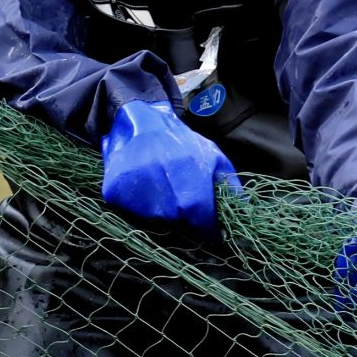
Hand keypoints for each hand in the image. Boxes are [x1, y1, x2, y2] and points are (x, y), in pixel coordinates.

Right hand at [100, 100, 239, 230]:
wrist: (141, 120)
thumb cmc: (182, 142)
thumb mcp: (213, 155)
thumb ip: (229, 185)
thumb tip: (242, 212)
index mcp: (188, 166)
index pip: (200, 211)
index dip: (207, 227)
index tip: (212, 235)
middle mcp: (160, 173)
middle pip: (177, 217)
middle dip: (185, 218)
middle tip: (183, 205)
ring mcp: (135, 181)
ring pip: (154, 218)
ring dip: (161, 212)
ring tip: (162, 190)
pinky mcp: (114, 188)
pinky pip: (130, 212)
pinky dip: (138, 207)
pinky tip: (143, 189)